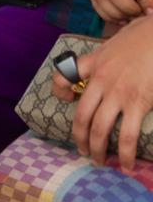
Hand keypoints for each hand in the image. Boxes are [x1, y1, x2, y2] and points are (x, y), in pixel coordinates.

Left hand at [52, 14, 152, 169]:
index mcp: (93, 63)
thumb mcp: (114, 43)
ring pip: (100, 128)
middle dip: (80, 137)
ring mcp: (118, 93)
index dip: (60, 90)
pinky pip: (127, 135)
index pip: (64, 76)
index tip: (65, 99)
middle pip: (81, 115)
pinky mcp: (138, 103)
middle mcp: (100, 80)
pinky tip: (127, 164)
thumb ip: (106, 56)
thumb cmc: (142, 36)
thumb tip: (108, 65)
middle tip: (83, 150)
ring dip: (98, 149)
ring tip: (100, 161)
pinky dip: (126, 153)